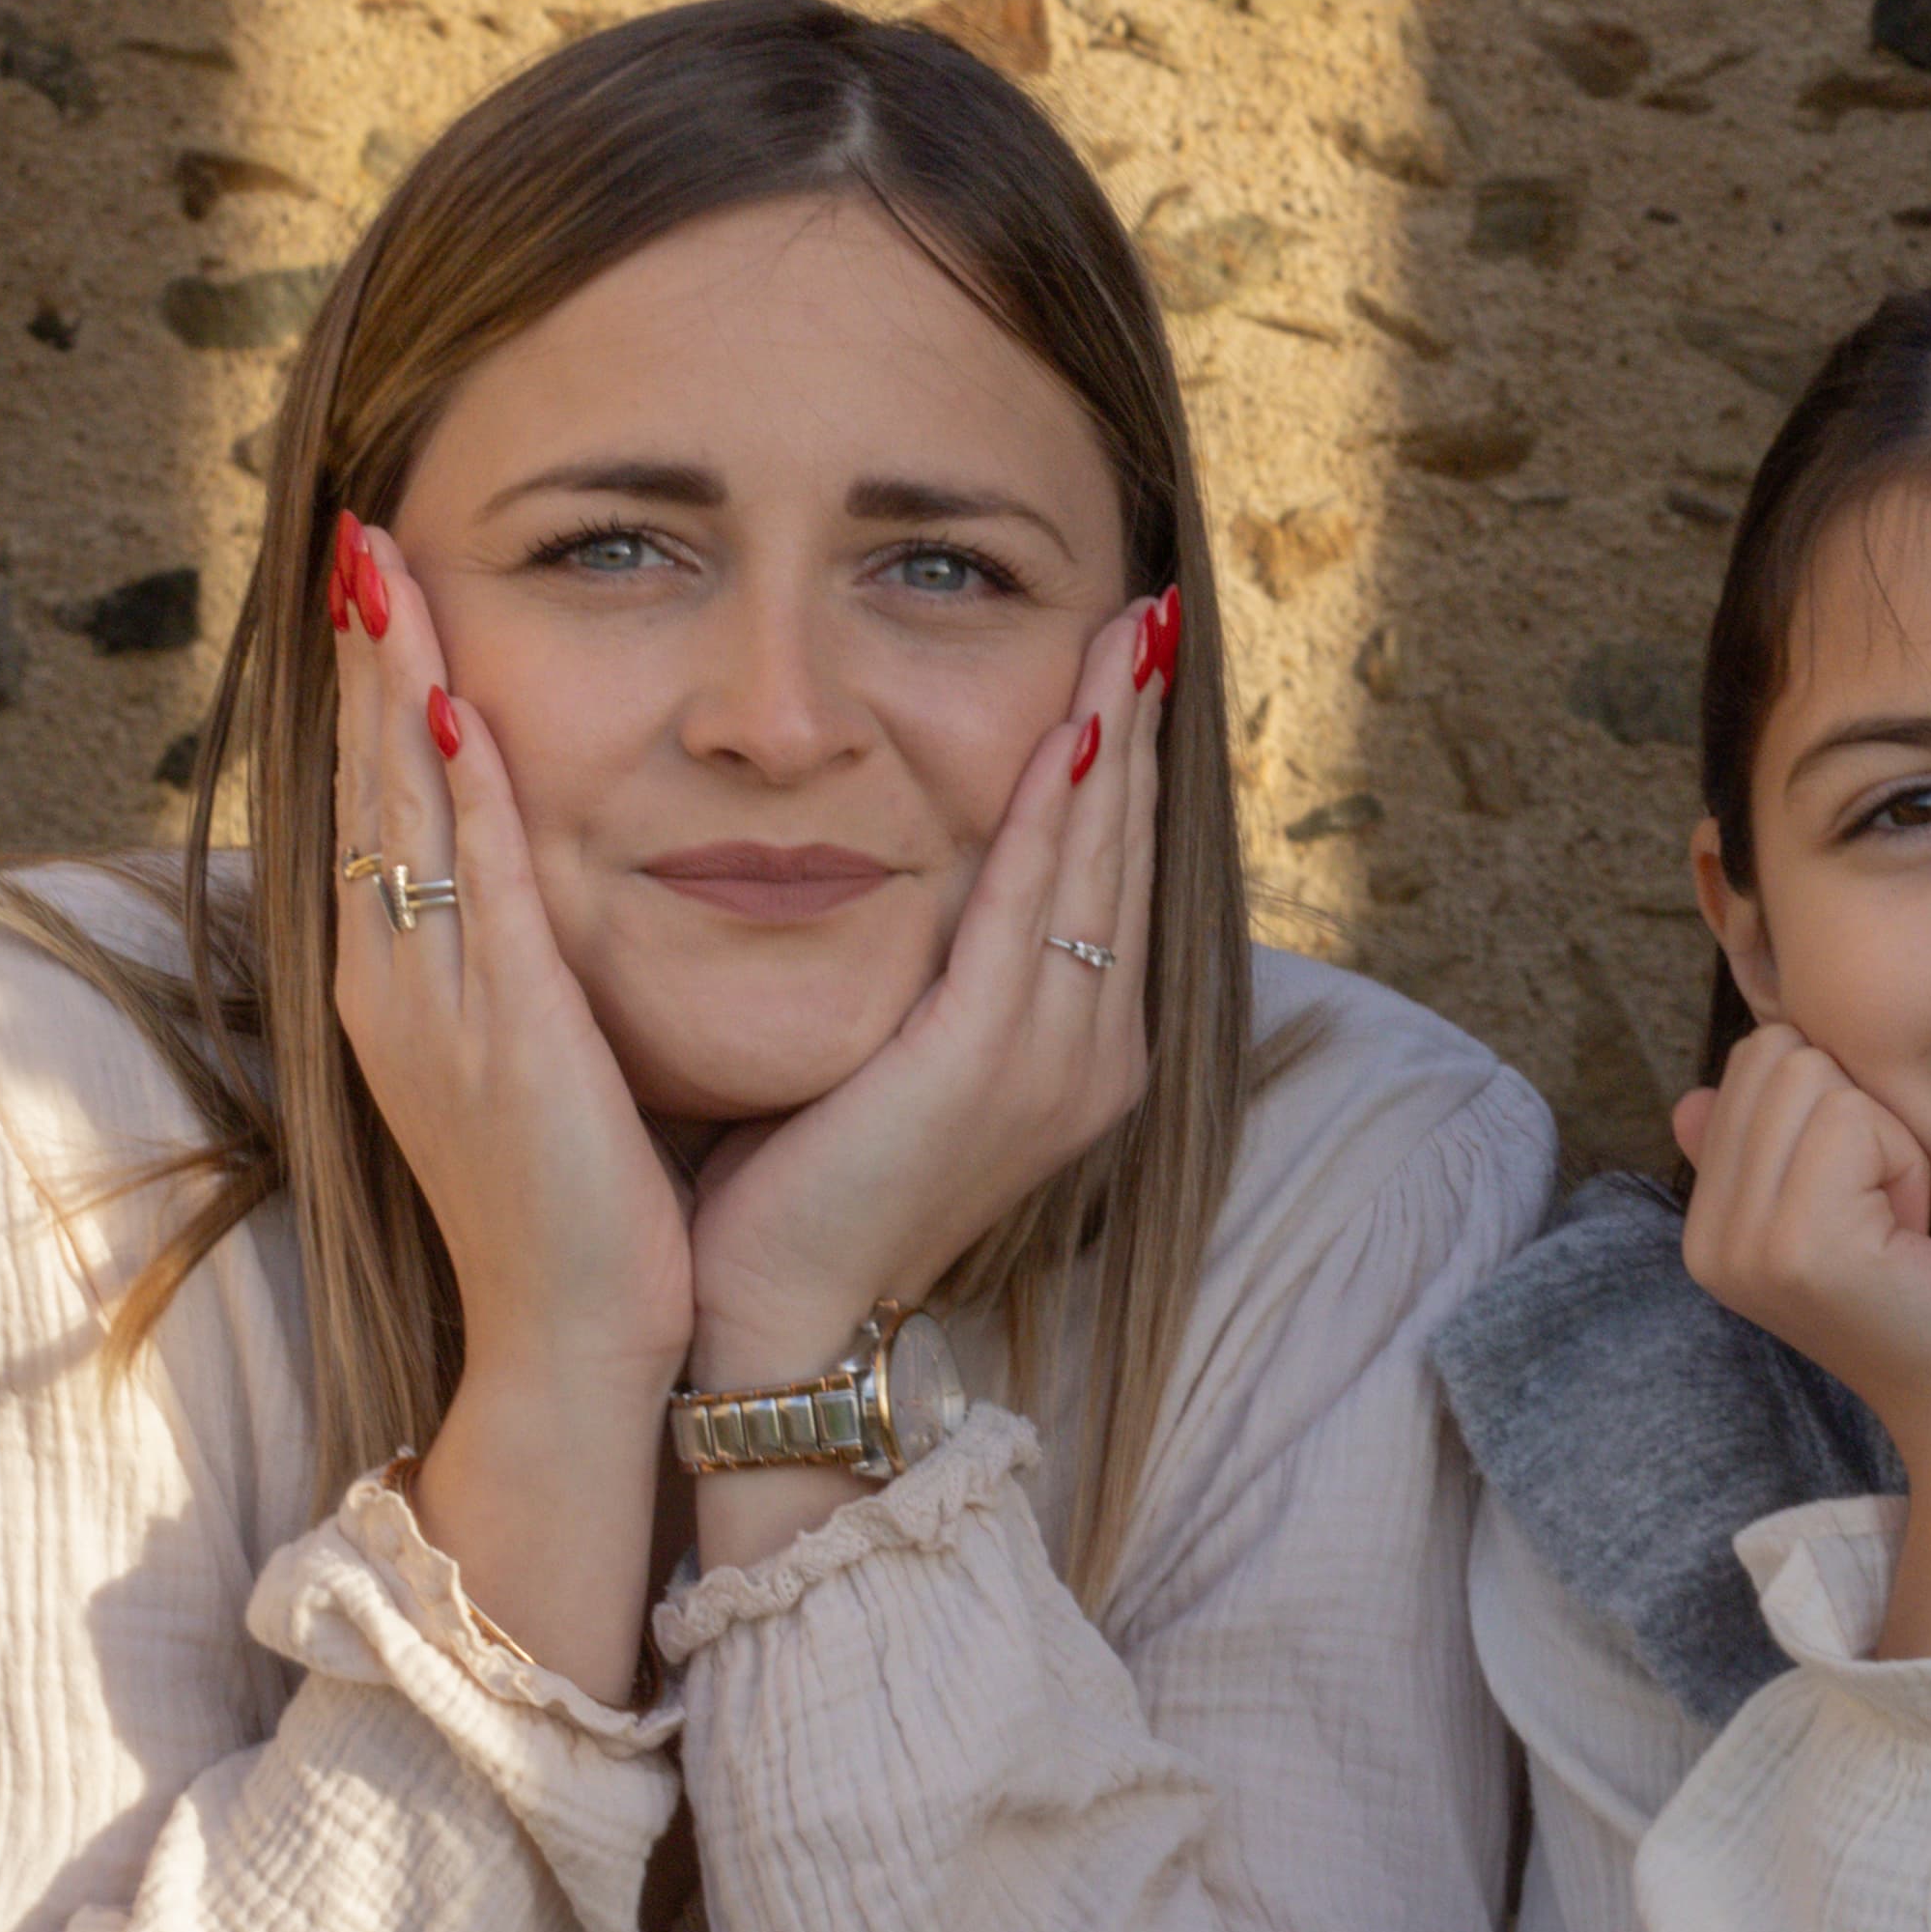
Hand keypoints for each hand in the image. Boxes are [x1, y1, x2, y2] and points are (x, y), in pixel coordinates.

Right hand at [329, 517, 696, 1697]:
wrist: (578, 1342)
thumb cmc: (580, 1205)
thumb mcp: (542, 1060)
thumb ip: (531, 968)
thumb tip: (545, 890)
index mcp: (409, 989)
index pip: (386, 806)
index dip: (380, 693)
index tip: (384, 583)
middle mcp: (398, 986)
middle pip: (370, 787)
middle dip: (368, 658)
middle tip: (363, 533)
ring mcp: (434, 1011)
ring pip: (402, 818)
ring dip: (395, 690)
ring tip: (388, 572)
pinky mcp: (497, 1042)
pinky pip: (475, 898)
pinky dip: (460, 804)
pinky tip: (456, 715)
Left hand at [680, 586, 1172, 1556]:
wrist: (778, 1318)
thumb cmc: (805, 1193)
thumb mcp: (890, 1061)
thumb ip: (924, 975)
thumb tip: (901, 880)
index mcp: (1075, 1056)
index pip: (1109, 877)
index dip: (1123, 765)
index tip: (1128, 664)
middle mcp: (1092, 1054)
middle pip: (1124, 852)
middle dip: (1138, 725)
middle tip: (1152, 613)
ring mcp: (1054, 1059)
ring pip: (1094, 862)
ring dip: (1113, 737)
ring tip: (1129, 636)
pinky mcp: (989, 1060)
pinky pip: (1031, 905)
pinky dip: (1055, 812)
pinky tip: (1070, 730)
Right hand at [1676, 1028, 1930, 1655]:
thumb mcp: (1852, 1207)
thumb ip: (1774, 1151)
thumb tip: (1690, 1100)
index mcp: (1710, 1228)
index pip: (1755, 1059)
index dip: (1843, 1103)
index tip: (1878, 1202)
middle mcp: (1710, 1241)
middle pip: (1778, 1055)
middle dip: (1862, 1111)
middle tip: (1897, 1215)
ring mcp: (1749, 1248)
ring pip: (1812, 1076)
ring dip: (1887, 1137)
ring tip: (1908, 1228)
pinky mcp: (1803, 1250)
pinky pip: (1852, 1120)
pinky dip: (1907, 1162)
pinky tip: (1919, 1240)